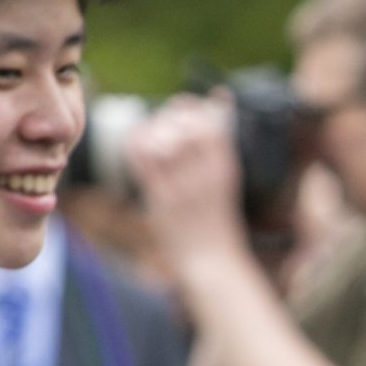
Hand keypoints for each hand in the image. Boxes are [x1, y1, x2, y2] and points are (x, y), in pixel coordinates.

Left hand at [124, 93, 247, 279]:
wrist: (211, 260)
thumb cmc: (219, 220)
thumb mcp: (227, 182)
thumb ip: (219, 150)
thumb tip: (219, 107)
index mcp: (225, 171)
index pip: (211, 126)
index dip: (195, 108)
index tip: (188, 105)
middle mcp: (204, 177)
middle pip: (185, 130)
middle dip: (174, 115)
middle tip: (168, 116)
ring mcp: (181, 189)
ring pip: (161, 141)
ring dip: (155, 128)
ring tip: (155, 129)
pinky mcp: (160, 199)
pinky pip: (141, 160)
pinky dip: (138, 142)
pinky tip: (140, 142)